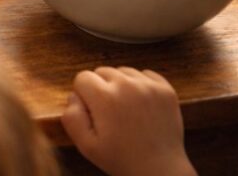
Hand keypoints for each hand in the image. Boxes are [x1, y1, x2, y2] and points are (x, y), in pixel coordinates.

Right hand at [61, 67, 195, 175]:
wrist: (160, 170)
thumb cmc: (120, 159)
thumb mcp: (86, 145)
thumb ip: (72, 117)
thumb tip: (74, 96)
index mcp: (105, 97)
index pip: (82, 77)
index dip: (83, 95)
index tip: (92, 111)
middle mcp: (127, 85)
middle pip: (102, 71)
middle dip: (100, 88)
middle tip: (108, 113)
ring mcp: (149, 86)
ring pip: (123, 71)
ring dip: (120, 84)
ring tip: (125, 109)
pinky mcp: (166, 89)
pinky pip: (146, 74)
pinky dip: (140, 84)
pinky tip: (141, 105)